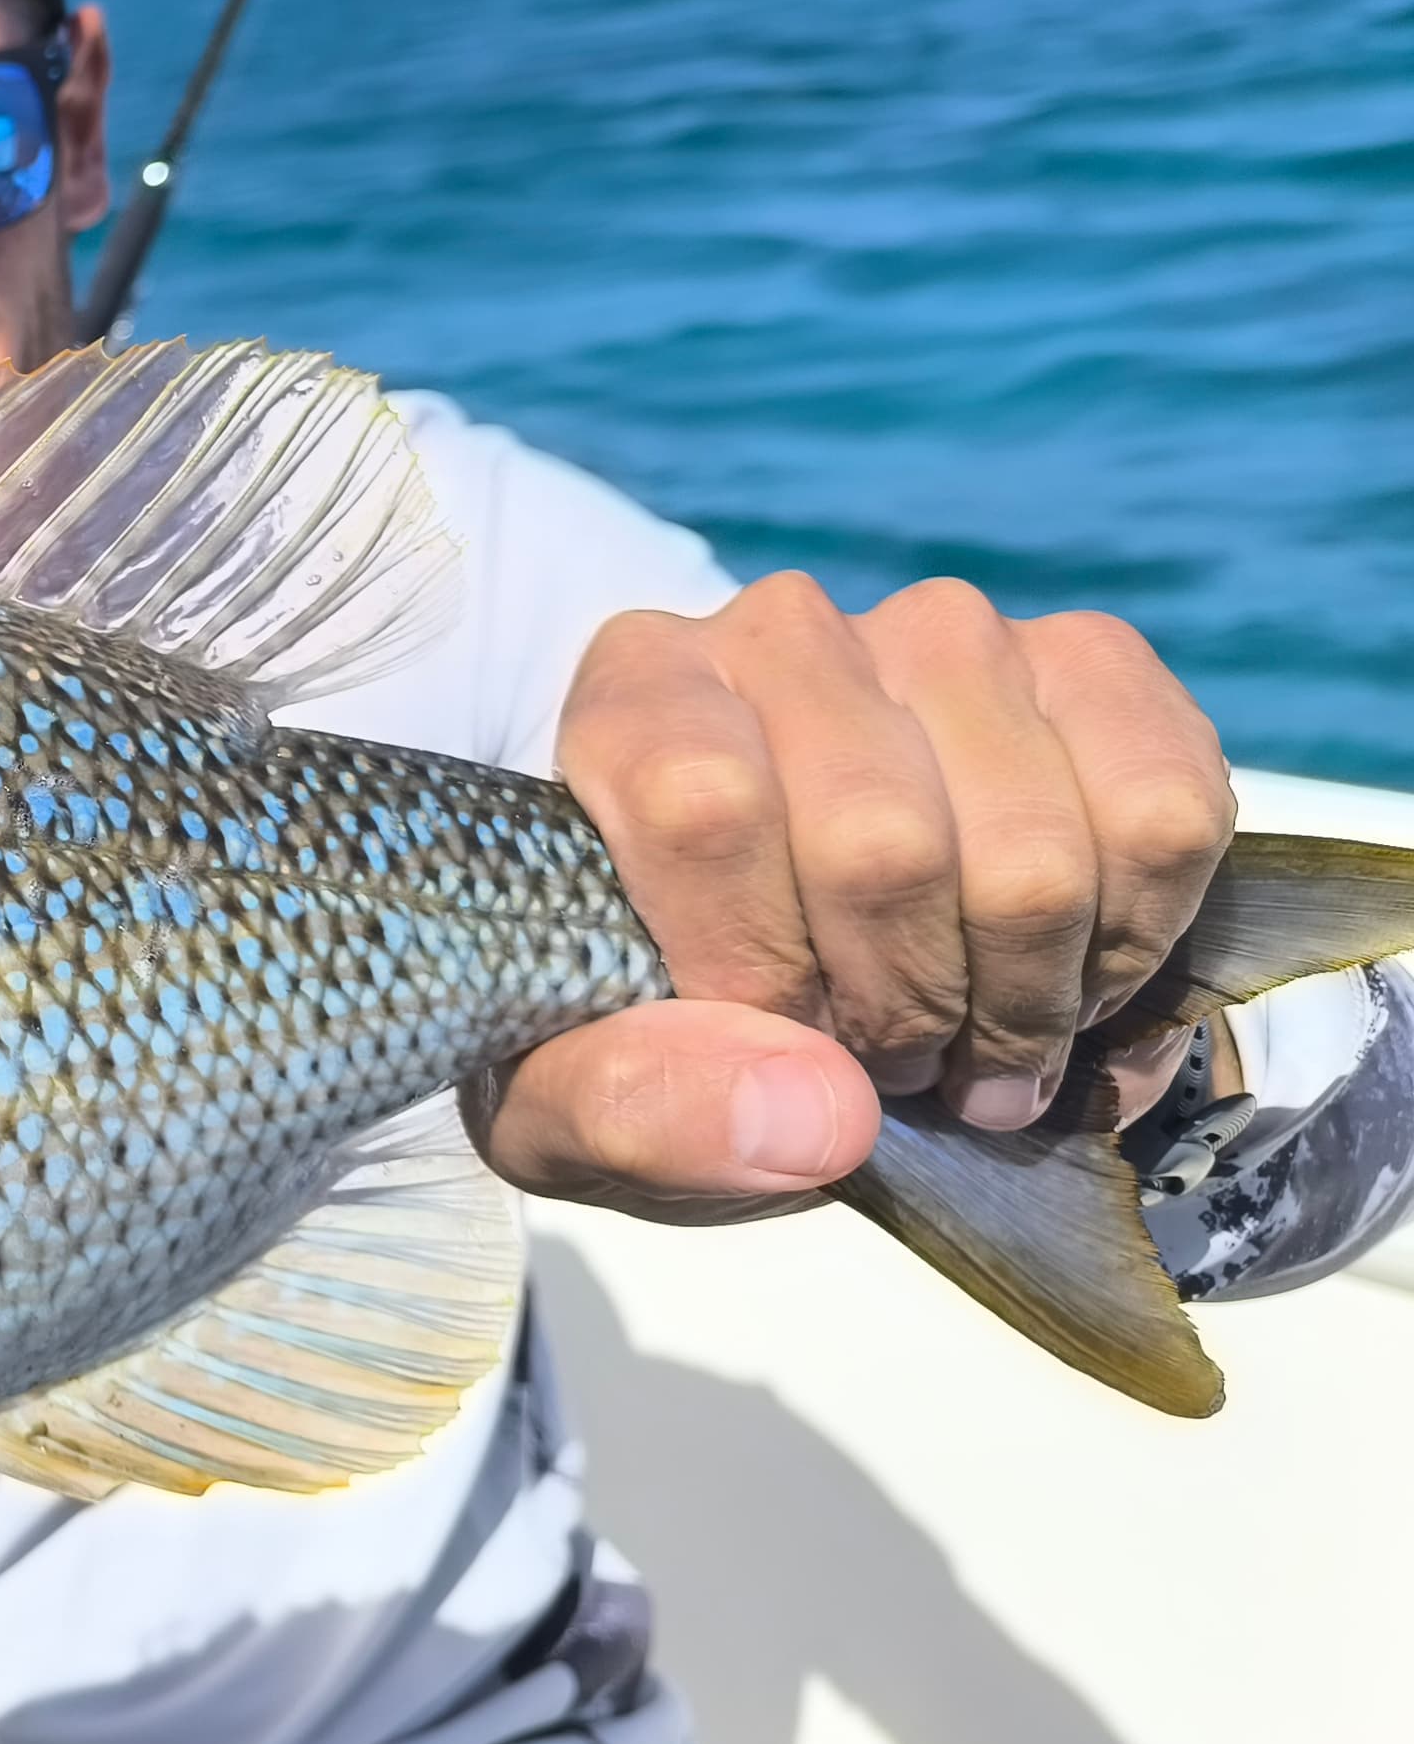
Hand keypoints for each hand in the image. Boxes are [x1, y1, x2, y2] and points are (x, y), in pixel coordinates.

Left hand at [477, 575, 1232, 1221]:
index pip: (708, 810)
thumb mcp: (576, 1096)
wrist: (772, 957)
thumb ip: (640, 1104)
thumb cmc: (654, 1021)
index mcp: (632, 699)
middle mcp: (784, 631)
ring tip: (976, 1044)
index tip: (785, 1047)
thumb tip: (818, 1112)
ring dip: (1023, 999)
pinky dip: (1134, 942)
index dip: (767, 972)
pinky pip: (1166, 812)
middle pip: (885, 844)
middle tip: (896, 1066)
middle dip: (906, 1012)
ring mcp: (947, 634)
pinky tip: (1066, 981)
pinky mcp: (1089, 666)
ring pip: (1036, 849)